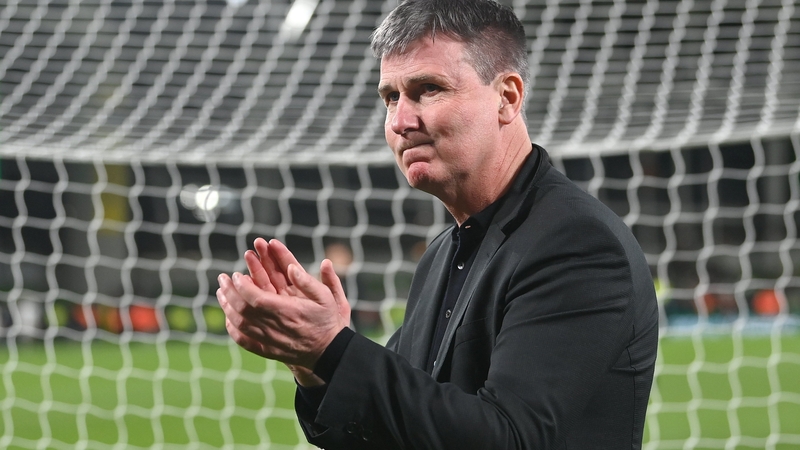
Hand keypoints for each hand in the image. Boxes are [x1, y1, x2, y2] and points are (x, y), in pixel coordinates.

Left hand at [216, 239, 350, 376]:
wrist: (328, 352)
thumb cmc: (327, 321)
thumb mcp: (326, 298)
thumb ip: (308, 281)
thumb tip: (291, 267)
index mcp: (288, 312)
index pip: (256, 298)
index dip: (243, 286)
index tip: (237, 275)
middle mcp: (275, 327)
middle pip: (243, 310)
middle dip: (229, 292)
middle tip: (223, 278)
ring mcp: (269, 340)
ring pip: (239, 324)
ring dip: (227, 307)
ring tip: (221, 292)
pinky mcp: (267, 350)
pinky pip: (243, 340)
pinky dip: (232, 328)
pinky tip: (228, 317)